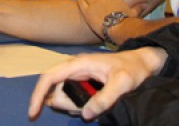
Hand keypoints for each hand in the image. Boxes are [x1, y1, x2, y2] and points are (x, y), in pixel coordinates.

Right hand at [28, 47, 167, 120]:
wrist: (144, 63)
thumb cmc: (133, 68)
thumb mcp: (123, 82)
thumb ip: (105, 98)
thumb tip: (85, 114)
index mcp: (80, 63)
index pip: (49, 77)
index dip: (38, 94)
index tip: (33, 113)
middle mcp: (76, 68)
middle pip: (56, 89)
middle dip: (65, 104)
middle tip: (85, 108)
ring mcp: (80, 75)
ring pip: (64, 95)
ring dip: (73, 105)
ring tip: (96, 103)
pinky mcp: (85, 82)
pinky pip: (74, 96)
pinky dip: (79, 104)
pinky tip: (95, 104)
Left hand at [78, 0, 141, 36]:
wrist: (116, 29)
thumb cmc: (126, 21)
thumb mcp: (133, 13)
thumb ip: (138, 8)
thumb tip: (144, 6)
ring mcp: (93, 3)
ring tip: (90, 3)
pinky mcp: (86, 11)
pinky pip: (80, 1)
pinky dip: (81, 2)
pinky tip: (84, 6)